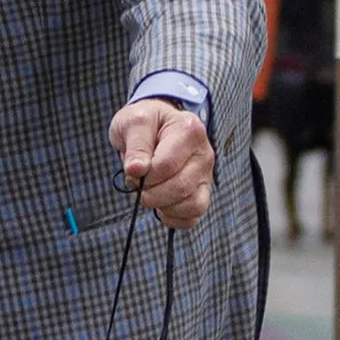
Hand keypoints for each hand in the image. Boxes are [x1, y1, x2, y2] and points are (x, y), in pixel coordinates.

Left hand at [108, 100, 214, 230]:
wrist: (155, 125)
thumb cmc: (146, 122)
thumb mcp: (134, 122)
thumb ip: (136, 145)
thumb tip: (136, 170)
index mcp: (191, 131)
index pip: (167, 166)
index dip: (144, 174)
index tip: (133, 169)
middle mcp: (205, 154)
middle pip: (179, 188)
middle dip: (150, 192)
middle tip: (139, 182)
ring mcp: (206, 175)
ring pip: (191, 205)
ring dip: (162, 205)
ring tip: (151, 190)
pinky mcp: (202, 193)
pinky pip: (192, 217)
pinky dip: (172, 217)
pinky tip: (160, 204)